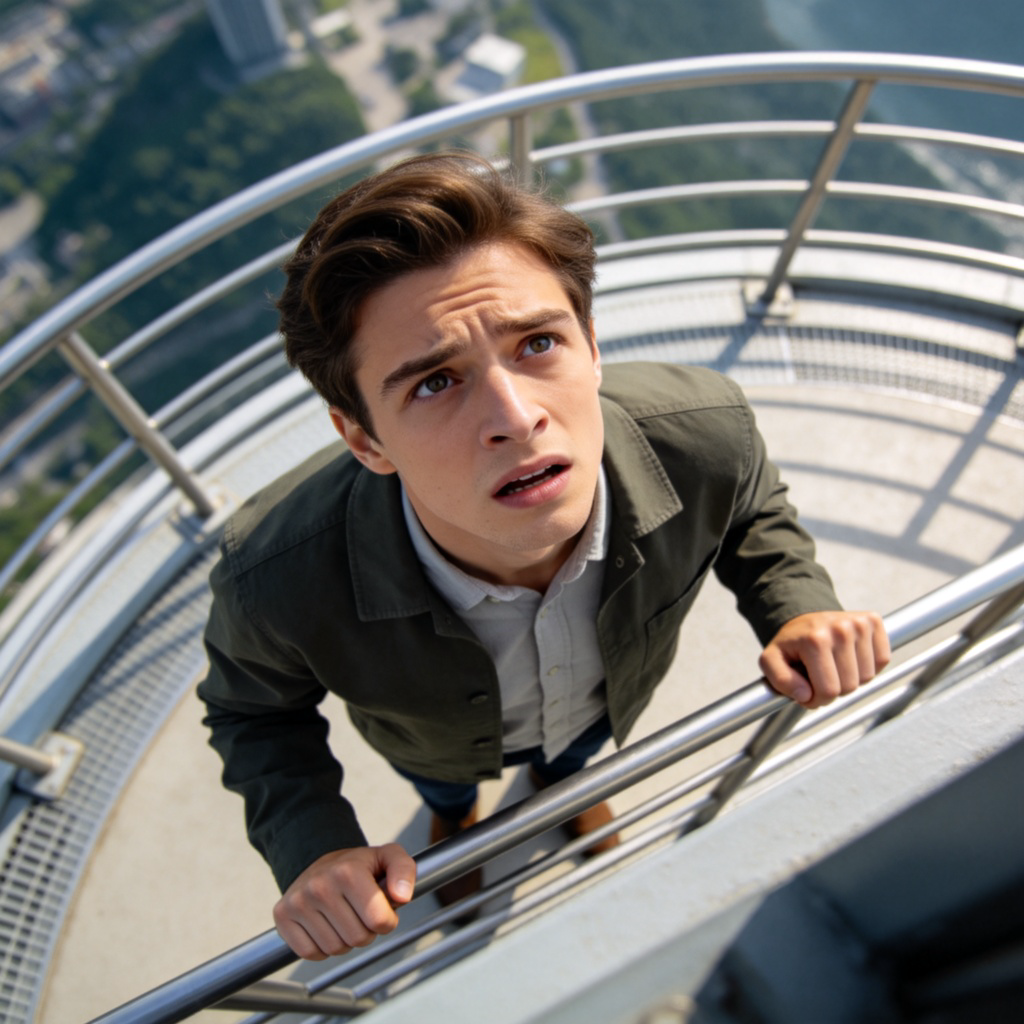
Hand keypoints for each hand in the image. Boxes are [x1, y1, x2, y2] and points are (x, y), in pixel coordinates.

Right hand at [273, 844, 415, 959]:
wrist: (320, 864)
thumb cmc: (358, 866)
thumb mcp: (388, 857)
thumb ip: (404, 871)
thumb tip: (402, 896)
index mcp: (348, 871)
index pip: (379, 920)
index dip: (387, 920)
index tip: (382, 908)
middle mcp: (319, 885)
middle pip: (358, 938)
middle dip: (367, 930)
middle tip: (361, 911)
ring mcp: (298, 902)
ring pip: (335, 949)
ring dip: (345, 940)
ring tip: (344, 916)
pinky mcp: (283, 916)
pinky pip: (310, 953)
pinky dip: (322, 947)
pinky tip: (325, 925)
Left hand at [759, 610, 889, 709]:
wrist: (805, 616)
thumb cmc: (791, 643)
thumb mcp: (770, 661)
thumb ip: (780, 681)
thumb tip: (805, 695)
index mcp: (815, 640)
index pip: (829, 691)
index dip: (817, 700)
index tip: (807, 692)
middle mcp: (841, 629)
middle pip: (850, 686)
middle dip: (833, 690)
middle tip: (821, 676)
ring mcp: (860, 623)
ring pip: (867, 677)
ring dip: (851, 678)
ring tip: (834, 665)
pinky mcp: (873, 621)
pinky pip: (882, 660)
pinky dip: (868, 666)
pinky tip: (851, 657)